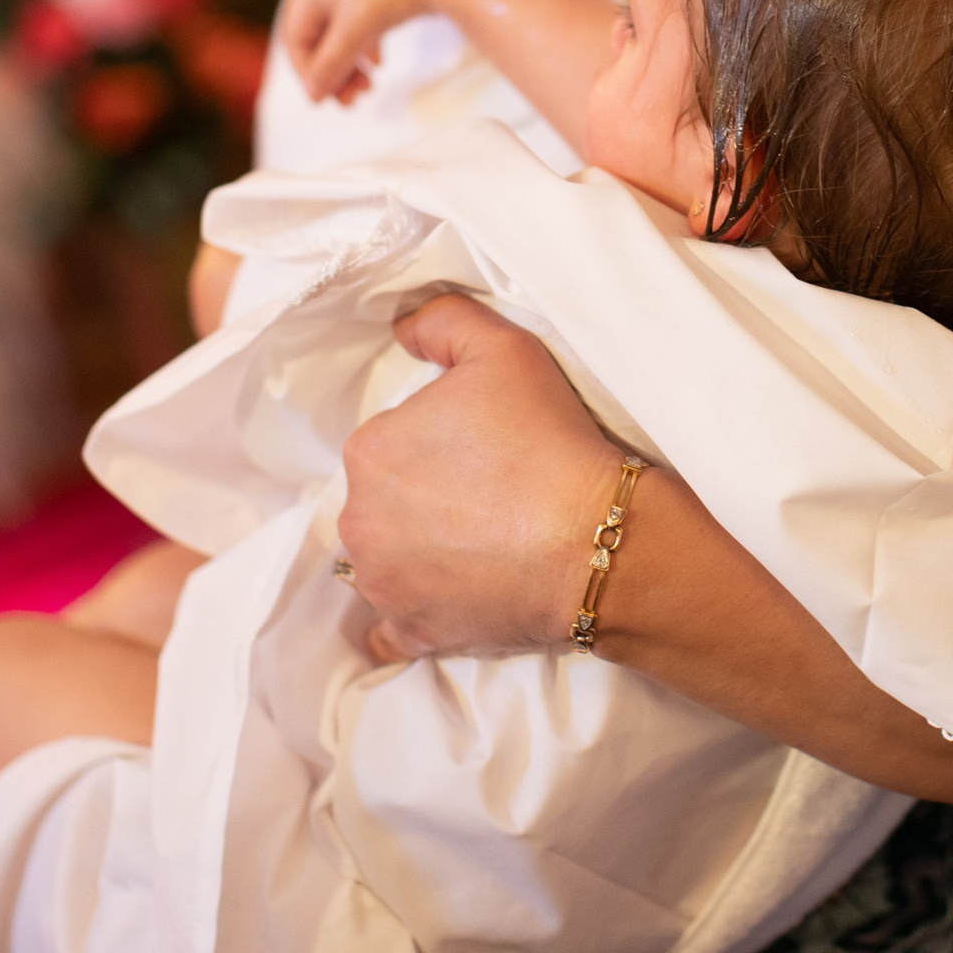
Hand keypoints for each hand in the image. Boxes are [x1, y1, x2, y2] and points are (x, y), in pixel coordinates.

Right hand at [279, 0, 459, 105]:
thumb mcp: (355, 34)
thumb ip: (330, 66)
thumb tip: (312, 96)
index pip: (296, 38)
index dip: (307, 73)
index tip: (324, 101)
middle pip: (318, 38)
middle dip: (332, 72)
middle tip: (350, 102)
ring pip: (341, 35)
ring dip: (350, 65)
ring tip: (368, 89)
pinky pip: (361, 25)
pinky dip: (365, 48)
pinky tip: (379, 65)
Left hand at [337, 294, 622, 662]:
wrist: (594, 540)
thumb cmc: (548, 441)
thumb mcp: (504, 349)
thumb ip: (441, 321)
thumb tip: (401, 328)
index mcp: (370, 450)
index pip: (391, 443)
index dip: (436, 444)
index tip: (481, 452)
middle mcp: (358, 520)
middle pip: (383, 502)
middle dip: (422, 500)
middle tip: (486, 499)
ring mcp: (381, 584)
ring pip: (383, 560)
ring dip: (416, 554)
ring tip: (482, 547)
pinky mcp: (411, 632)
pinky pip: (390, 628)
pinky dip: (410, 615)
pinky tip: (443, 601)